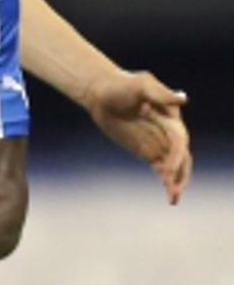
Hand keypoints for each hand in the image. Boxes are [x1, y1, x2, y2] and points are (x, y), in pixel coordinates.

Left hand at [85, 70, 192, 204]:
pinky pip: (160, 166)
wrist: (102, 94)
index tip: (165, 169)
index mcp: (171, 117)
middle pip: (180, 156)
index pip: (178, 141)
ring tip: (174, 198)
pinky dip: (165, 178)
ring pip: (173, 164)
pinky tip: (167, 189)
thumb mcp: (141, 86)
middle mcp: (168, 131)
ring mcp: (157, 141)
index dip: (175, 156)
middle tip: (172, 190)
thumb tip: (183, 98)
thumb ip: (161, 94)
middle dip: (179, 173)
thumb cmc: (123, 86)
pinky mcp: (145, 149)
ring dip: (175, 180)